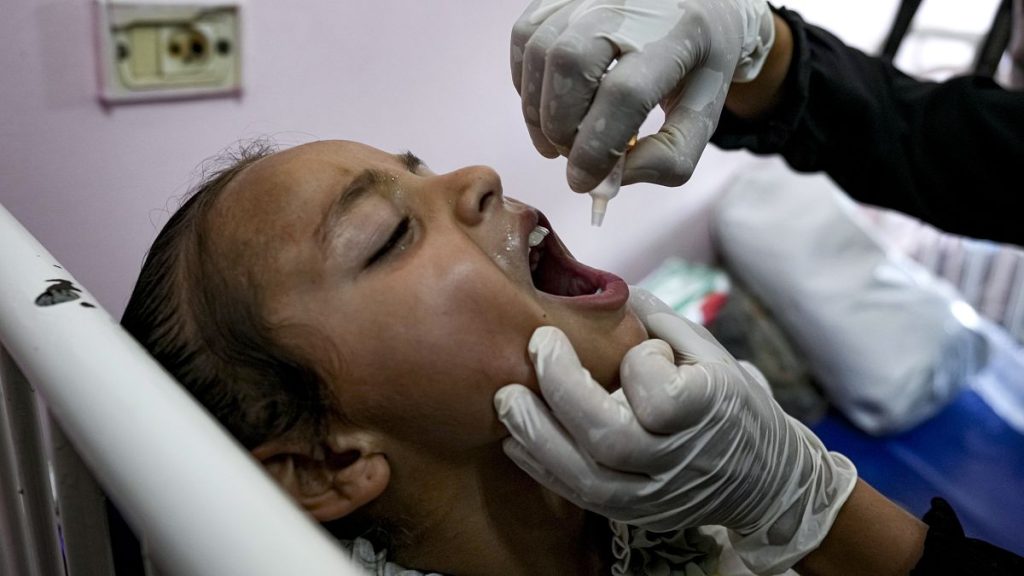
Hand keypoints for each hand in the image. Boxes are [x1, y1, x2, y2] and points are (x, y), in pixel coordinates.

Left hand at [494, 287, 856, 573]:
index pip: (661, 396)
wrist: (764, 479)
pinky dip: (541, 465)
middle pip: (610, 437)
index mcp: (709, 411)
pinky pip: (579, 495)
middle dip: (562, 388)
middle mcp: (681, 458)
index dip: (641, 364)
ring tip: (507, 398)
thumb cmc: (729, 403)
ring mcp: (655, 493)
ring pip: (586, 475)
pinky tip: (516, 436)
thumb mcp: (711, 355)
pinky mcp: (634, 513)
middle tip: (536, 346)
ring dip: (537, 433)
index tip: (639, 347)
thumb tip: (608, 287)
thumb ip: (662, 323)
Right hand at [510, 0, 774, 191]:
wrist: (696, 5)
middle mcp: (632, 1)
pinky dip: (527, 84)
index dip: (597, 147)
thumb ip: (669, 158)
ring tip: (558, 141)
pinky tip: (548, 107)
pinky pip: (524, 38)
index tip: (584, 181)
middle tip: (572, 157)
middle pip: (571, 63)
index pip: (625, 93)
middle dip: (562, 128)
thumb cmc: (699, 65)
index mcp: (680, 31)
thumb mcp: (704, 115)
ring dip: (538, 112)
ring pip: (541, 51)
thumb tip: (609, 179)